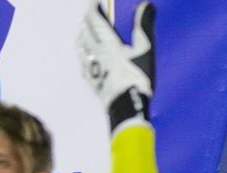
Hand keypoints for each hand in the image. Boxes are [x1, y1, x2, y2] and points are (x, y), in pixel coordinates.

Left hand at [78, 1, 155, 135]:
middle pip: (85, 33)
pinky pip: (83, 63)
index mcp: (108, 44)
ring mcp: (92, 69)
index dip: (93, 8)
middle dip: (86, 20)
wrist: (127, 107)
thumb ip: (144, 25)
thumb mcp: (146, 50)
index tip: (94, 1)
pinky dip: (82, 53)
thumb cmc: (137, 78)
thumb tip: (145, 4)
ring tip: (83, 30)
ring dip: (81, 35)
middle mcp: (96, 55)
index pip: (95, 21)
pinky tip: (84, 56)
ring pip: (81, 47)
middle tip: (89, 13)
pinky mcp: (93, 81)